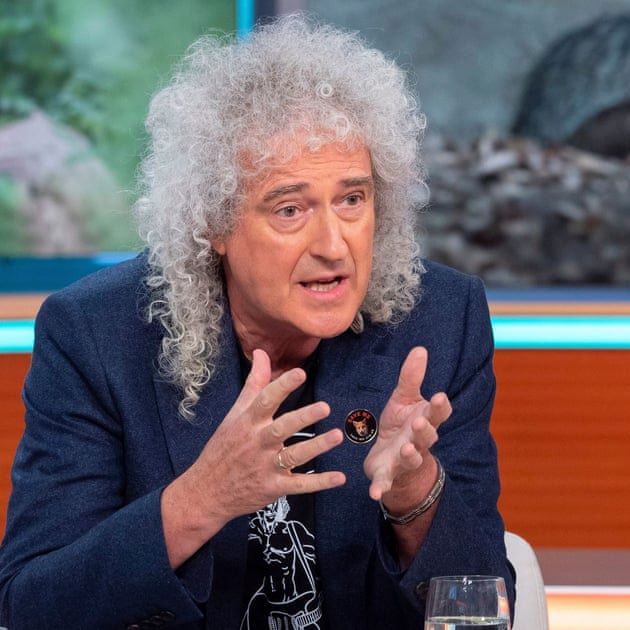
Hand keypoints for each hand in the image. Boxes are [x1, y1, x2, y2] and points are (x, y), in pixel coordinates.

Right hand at [172, 349, 345, 532]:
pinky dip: (320, 482)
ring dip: (317, 447)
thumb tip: (262, 352)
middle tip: (324, 407)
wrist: (206, 492)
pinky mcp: (274, 488)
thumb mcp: (234, 414)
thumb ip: (254, 384)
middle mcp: (257, 443)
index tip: (299, 373)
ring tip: (337, 436)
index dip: (282, 386)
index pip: (265, 400)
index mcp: (248, 423)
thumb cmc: (223, 448)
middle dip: (303, 417)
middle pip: (282, 428)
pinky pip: (300, 485)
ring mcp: (266, 467)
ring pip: (295, 456)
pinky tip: (340, 478)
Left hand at [363, 347, 451, 504]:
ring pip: (411, 458)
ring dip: (409, 455)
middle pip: (427, 437)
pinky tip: (374, 493)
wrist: (392, 457)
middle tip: (421, 422)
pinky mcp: (388, 474)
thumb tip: (420, 349)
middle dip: (425, 431)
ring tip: (406, 449)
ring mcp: (404, 460)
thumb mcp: (404, 399)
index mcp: (424, 420)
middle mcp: (418, 441)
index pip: (437, 414)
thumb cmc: (402, 424)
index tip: (440, 396)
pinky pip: (385, 483)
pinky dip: (380, 488)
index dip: (440, 407)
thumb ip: (411, 377)